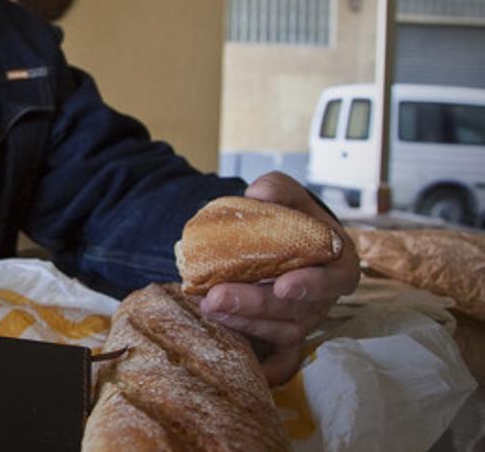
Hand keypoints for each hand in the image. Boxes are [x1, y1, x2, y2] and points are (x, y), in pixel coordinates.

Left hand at [199, 172, 359, 384]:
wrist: (278, 239)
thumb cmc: (289, 215)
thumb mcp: (284, 193)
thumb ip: (276, 189)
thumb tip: (258, 195)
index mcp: (337, 261)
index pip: (335, 279)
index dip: (312, 285)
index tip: (284, 285)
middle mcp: (325, 297)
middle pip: (297, 310)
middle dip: (256, 305)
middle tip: (216, 297)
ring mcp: (305, 319)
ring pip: (280, 331)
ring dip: (243, 322)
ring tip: (207, 306)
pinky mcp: (284, 334)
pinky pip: (276, 355)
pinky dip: (256, 356)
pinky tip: (227, 344)